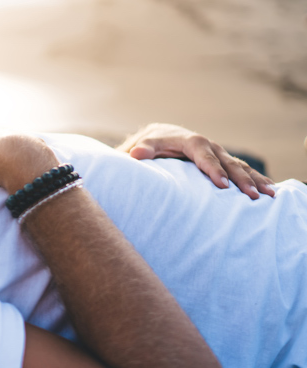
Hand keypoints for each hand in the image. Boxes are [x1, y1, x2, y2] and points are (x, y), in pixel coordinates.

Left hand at [117, 123, 274, 198]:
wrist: (162, 136)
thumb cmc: (151, 144)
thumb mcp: (145, 145)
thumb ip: (142, 149)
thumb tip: (135, 154)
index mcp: (190, 141)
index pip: (204, 155)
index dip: (213, 169)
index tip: (221, 184)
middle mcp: (209, 146)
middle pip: (227, 162)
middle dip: (240, 179)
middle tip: (252, 195)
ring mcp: (218, 153)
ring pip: (239, 166)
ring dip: (254, 180)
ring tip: (269, 194)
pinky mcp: (222, 161)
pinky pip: (241, 170)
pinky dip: (255, 178)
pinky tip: (269, 190)